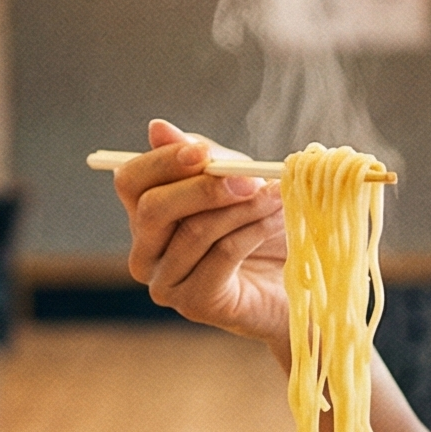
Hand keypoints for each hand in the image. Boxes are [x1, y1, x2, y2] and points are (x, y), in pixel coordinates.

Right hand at [115, 118, 288, 345]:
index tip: (202, 152)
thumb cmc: (263, 224)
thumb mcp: (237, 180)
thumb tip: (157, 128)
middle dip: (204, 188)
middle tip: (250, 178)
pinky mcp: (195, 303)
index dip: (162, 162)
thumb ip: (202, 158)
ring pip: (193, 231)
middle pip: (152, 208)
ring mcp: (166, 282)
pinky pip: (220, 255)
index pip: (130, 181)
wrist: (300, 277)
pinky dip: (253, 231)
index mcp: (147, 215)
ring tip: (277, 196)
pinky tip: (275, 221)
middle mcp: (146, 252)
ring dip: (242, 208)